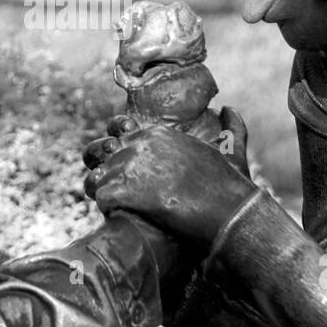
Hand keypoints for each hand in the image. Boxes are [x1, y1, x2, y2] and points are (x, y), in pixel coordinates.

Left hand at [84, 107, 256, 244]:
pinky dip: (108, 210)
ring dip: (101, 192)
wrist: (228, 213)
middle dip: (103, 170)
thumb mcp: (232, 150)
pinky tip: (123, 218)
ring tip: (115, 206)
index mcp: (157, 133)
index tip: (128, 168)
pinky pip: (100, 198)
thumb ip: (230, 127)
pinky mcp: (122, 192)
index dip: (118, 150)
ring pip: (94, 178)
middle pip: (98, 152)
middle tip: (115, 188)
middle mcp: (138, 144)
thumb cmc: (231, 186)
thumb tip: (228, 108)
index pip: (118, 131)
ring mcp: (128, 167)